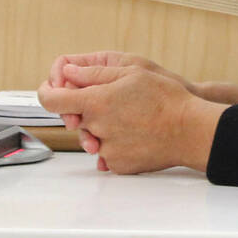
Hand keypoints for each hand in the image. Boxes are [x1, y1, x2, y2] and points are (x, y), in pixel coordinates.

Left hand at [41, 52, 194, 154]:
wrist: (191, 131)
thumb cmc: (167, 99)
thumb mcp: (131, 72)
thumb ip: (94, 74)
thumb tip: (68, 73)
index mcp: (96, 102)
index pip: (51, 100)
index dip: (47, 91)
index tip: (51, 88)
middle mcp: (96, 128)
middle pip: (74, 118)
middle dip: (85, 109)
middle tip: (113, 100)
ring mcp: (107, 150)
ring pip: (92, 136)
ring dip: (102, 127)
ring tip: (130, 117)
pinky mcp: (119, 165)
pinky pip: (107, 153)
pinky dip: (116, 143)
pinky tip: (136, 133)